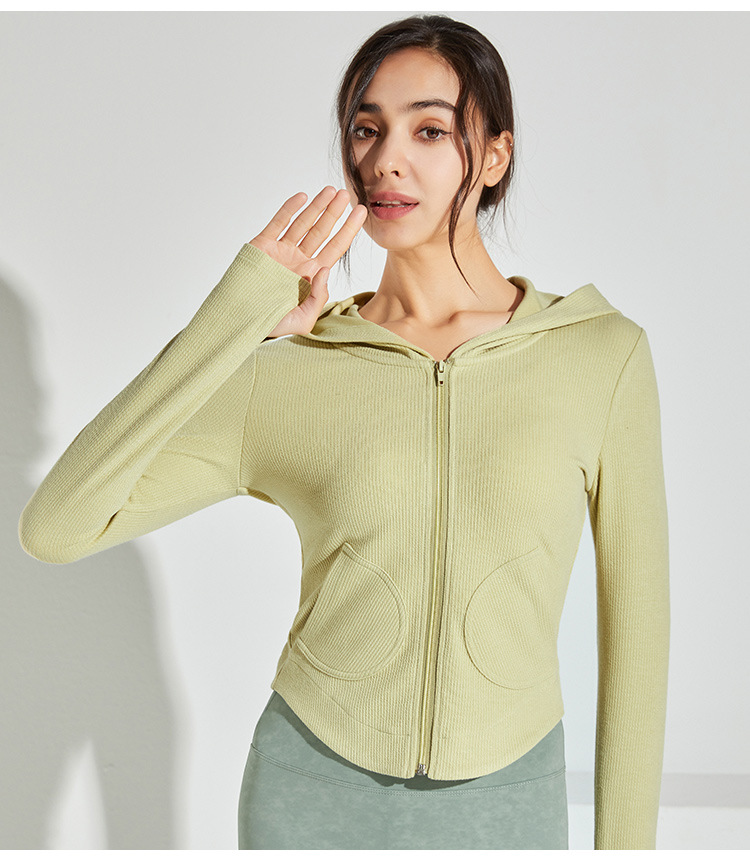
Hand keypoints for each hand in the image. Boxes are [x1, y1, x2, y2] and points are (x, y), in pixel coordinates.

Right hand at [248, 187, 367, 337]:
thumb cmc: (273, 325)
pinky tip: (303, 197)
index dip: (349, 229)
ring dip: (317, 206)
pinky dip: (290, 209)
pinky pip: (279, 223)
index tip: (362, 212)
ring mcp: (281, 251)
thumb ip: (319, 296)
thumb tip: (327, 269)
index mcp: (312, 276)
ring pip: (303, 223)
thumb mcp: (304, 319)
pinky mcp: (263, 246)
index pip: (336, 248)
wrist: (242, 321)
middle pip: (322, 231)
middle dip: (335, 213)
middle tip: (347, 195)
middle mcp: (299, 260)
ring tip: (331, 191)